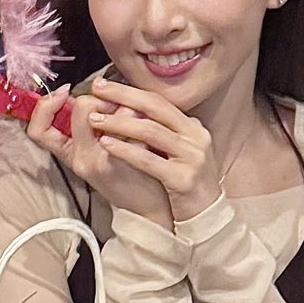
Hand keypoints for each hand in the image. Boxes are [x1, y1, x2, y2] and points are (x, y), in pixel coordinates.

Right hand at [27, 85, 171, 226]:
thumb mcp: (94, 155)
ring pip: (109, 111)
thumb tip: (84, 93)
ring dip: (125, 106)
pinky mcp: (123, 160)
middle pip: (80, 107)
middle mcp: (81, 158)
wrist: (148, 208)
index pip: (38, 129)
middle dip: (100, 97)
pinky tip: (148, 128)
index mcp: (70, 155)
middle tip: (115, 106)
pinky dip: (141, 117)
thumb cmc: (126, 178)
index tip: (64, 91)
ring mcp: (101, 159)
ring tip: (136, 117)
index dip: (45, 105)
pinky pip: (130, 121)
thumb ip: (83, 128)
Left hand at [84, 79, 220, 220]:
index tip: (104, 85)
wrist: (208, 217)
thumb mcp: (181, 151)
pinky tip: (106, 144)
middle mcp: (196, 137)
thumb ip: (164, 131)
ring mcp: (192, 157)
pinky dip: (125, 150)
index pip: (159, 101)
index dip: (130, 91)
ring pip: (150, 130)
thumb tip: (129, 111)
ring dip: (118, 122)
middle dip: (122, 95)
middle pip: (155, 107)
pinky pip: (148, 160)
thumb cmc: (186, 185)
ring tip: (95, 119)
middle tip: (97, 89)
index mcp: (193, 127)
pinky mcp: (183, 179)